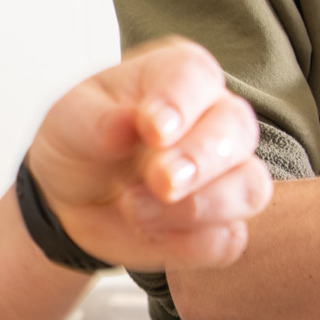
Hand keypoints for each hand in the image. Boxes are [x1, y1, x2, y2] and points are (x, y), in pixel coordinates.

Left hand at [26, 37, 272, 270]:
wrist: (71, 199)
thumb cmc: (82, 143)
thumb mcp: (71, 121)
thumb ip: (98, 121)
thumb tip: (125, 125)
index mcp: (178, 78)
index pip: (197, 76)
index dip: (180, 102)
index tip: (154, 129)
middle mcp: (213, 119)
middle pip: (237, 129)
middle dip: (201, 159)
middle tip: (161, 181)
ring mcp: (225, 174)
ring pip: (249, 187)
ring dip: (199, 206)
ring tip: (136, 211)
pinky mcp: (219, 225)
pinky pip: (229, 239)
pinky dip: (193, 243)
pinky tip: (152, 235)